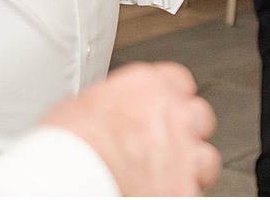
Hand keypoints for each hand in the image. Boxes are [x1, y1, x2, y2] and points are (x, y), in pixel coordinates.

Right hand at [43, 62, 218, 195]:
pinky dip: (180, 193)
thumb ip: (113, 102)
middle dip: (186, 131)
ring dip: (191, 166)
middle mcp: (173, 114)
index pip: (178, 80)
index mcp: (147, 86)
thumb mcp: (82, 105)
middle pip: (199, 116)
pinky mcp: (184, 189)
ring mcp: (184, 153)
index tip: (166, 107)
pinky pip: (194, 190)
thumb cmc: (64, 146)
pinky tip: (161, 193)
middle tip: (166, 146)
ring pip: (206, 157)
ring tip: (167, 176)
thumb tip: (108, 112)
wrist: (66, 179)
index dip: (171, 97)